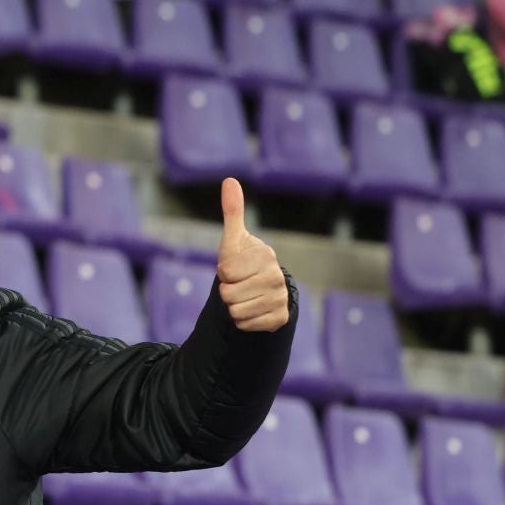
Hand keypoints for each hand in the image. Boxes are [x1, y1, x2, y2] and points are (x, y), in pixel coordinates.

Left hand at [216, 179, 289, 333]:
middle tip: (238, 285)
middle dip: (227, 292)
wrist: (261, 289)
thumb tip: (229, 180)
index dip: (223, 273)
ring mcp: (280, 298)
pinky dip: (243, 321)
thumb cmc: (243, 262)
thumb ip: (232, 212)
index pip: (225, 273)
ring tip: (244, 297)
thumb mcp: (233, 240)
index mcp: (265, 255)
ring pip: (236, 312)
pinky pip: (245, 325)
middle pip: (228, 294)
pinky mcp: (279, 318)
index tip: (233, 269)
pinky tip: (252, 310)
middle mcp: (277, 276)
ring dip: (234, 307)